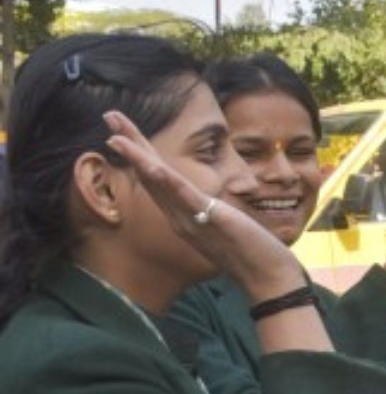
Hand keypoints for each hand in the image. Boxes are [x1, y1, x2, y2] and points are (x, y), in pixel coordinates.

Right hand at [103, 111, 305, 301]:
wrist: (267, 278)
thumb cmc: (251, 254)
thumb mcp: (224, 229)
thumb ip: (211, 217)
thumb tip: (210, 208)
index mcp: (182, 218)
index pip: (156, 181)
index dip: (138, 156)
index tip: (121, 133)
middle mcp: (180, 219)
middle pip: (149, 175)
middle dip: (130, 144)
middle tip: (109, 115)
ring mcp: (192, 220)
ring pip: (159, 183)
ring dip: (137, 156)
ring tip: (115, 134)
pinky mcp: (210, 220)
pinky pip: (184, 197)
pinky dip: (166, 180)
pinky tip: (152, 164)